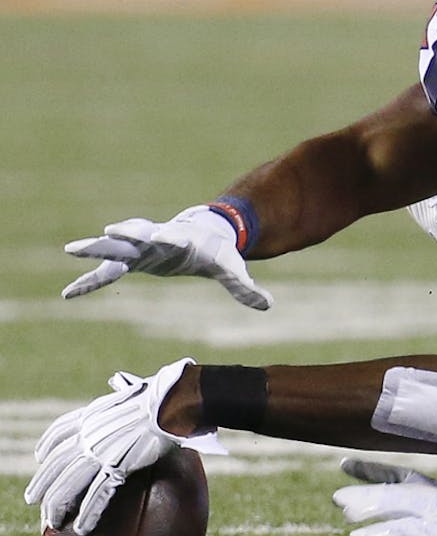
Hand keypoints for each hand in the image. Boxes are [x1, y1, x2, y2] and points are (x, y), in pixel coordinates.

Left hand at [25, 359, 214, 532]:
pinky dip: (88, 513)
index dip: (47, 445)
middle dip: (43, 484)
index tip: (41, 457)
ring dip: (57, 506)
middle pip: (56, 464)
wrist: (173, 401)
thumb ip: (124, 389)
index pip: (60, 431)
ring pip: (69, 484)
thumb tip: (122, 379)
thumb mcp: (135, 389)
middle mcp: (89, 434)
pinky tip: (82, 528)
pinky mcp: (117, 466)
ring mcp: (100, 451)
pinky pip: (97, 495)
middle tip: (34, 500)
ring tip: (52, 523)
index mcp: (93, 414)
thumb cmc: (164, 394)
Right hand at [63, 206, 271, 309]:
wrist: (204, 234)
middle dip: (122, 234)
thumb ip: (246, 287)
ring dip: (95, 248)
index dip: (166, 236)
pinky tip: (69, 294)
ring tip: (71, 249)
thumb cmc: (218, 251)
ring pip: (115, 247)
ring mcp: (140, 248)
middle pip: (136, 235)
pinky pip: (107, 272)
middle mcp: (156, 240)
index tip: (158, 235)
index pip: (172, 237)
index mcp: (181, 239)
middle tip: (106, 230)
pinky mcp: (132, 260)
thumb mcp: (233, 268)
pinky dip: (90, 281)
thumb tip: (268, 305)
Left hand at [333, 458, 436, 535]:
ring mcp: (436, 528)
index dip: (366, 493)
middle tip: (348, 512)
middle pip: (400, 502)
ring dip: (383, 533)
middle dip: (374, 505)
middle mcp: (427, 504)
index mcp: (417, 486)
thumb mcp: (411, 483)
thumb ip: (377, 475)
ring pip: (408, 529)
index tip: (339, 499)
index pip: (390, 486)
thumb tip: (343, 463)